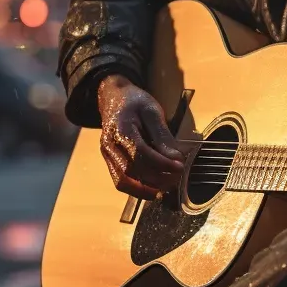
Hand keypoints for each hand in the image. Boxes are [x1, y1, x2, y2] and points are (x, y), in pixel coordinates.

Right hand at [97, 74, 184, 198]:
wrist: (114, 97)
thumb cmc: (135, 102)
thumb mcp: (153, 111)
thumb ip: (162, 135)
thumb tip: (175, 158)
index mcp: (121, 129)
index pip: (140, 153)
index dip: (161, 163)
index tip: (180, 166)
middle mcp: (109, 145)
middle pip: (130, 171)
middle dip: (156, 179)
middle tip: (176, 177)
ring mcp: (107, 156)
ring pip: (122, 182)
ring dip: (146, 189)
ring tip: (167, 186)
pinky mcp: (110, 162)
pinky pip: (121, 181)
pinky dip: (138, 189)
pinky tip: (154, 188)